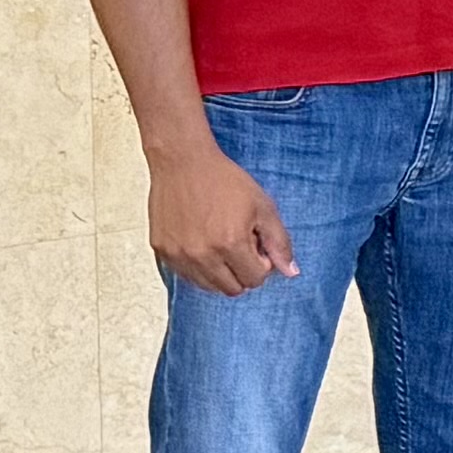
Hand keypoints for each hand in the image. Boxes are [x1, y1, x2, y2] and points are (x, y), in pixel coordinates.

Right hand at [145, 145, 295, 295]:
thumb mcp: (263, 206)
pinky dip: (199, 267)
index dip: (261, 263)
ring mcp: (179, 256)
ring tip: (222, 243)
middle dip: (243, 272)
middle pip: (232, 289)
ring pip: (208, 287)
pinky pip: (186, 275)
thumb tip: (291, 273)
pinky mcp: (161, 252)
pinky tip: (203, 242)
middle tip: (241, 245)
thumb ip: (279, 242)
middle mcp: (202, 255)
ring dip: (221, 273)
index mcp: (230, 244)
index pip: (255, 280)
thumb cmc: (225, 181)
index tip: (257, 244)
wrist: (183, 163)